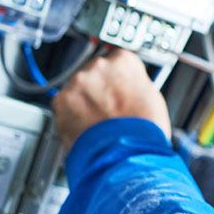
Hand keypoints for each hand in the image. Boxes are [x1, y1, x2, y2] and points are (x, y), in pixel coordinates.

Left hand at [53, 49, 170, 146]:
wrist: (126, 154)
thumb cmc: (143, 130)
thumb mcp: (152, 97)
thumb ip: (134, 83)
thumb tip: (128, 85)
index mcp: (124, 60)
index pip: (117, 58)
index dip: (117, 77)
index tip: (117, 86)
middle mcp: (99, 66)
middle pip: (94, 71)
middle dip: (99, 87)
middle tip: (108, 107)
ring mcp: (78, 82)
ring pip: (78, 88)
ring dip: (84, 101)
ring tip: (98, 121)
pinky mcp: (61, 101)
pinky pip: (64, 104)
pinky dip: (70, 115)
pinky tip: (86, 126)